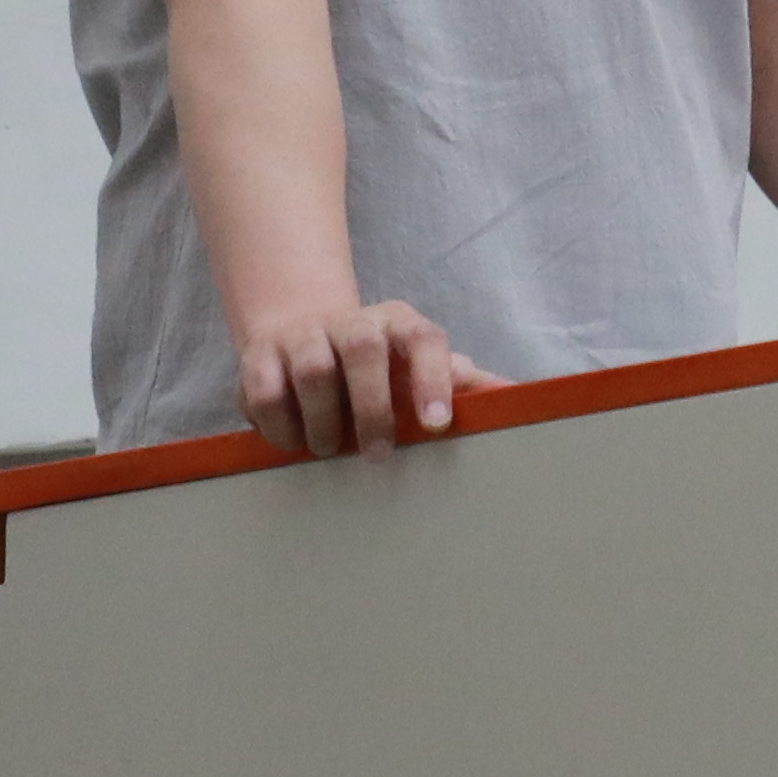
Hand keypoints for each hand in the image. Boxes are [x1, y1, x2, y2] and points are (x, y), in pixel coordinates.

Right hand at [237, 291, 484, 457]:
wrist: (303, 329)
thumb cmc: (379, 364)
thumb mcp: (422, 367)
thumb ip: (465, 384)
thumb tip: (519, 399)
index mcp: (400, 324)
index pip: (424, 339)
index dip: (433, 378)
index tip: (437, 423)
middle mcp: (353, 322)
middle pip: (364, 351)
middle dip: (372, 409)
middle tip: (378, 453)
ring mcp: (303, 335)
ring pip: (313, 372)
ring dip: (324, 423)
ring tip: (332, 448)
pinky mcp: (258, 357)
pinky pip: (264, 393)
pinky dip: (280, 427)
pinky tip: (294, 440)